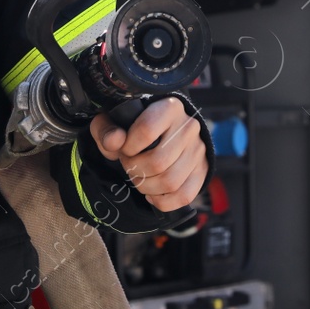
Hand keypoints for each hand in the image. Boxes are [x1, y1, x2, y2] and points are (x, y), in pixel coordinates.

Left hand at [88, 97, 207, 212]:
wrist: (163, 129)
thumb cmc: (135, 125)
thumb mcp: (114, 121)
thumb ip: (107, 129)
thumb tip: (115, 141)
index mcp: (169, 107)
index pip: (146, 131)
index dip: (128, 147)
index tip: (123, 149)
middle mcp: (188, 127)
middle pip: (158, 162)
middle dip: (135, 170)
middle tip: (129, 165)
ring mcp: (198, 150)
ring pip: (170, 182)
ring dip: (146, 187)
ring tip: (138, 177)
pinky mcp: (202, 170)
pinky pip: (184, 196)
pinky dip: (162, 201)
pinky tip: (151, 193)